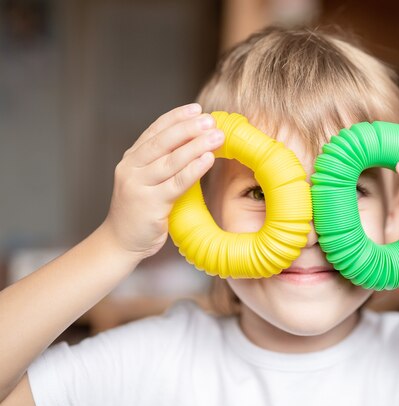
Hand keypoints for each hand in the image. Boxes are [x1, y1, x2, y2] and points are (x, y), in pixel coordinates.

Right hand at [103, 103, 223, 259]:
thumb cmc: (140, 211)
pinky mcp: (150, 204)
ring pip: (171, 160)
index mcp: (131, 159)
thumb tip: (195, 142)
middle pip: (163, 142)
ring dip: (196, 145)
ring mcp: (139, 186)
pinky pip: (176, 183)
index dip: (176, 118)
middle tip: (210, 120)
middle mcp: (132, 168)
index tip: (196, 109)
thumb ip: (162, 163)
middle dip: (188, 128)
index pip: (155, 131)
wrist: (120, 242)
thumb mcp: (147, 181)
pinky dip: (194, 169)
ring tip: (217, 136)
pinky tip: (208, 159)